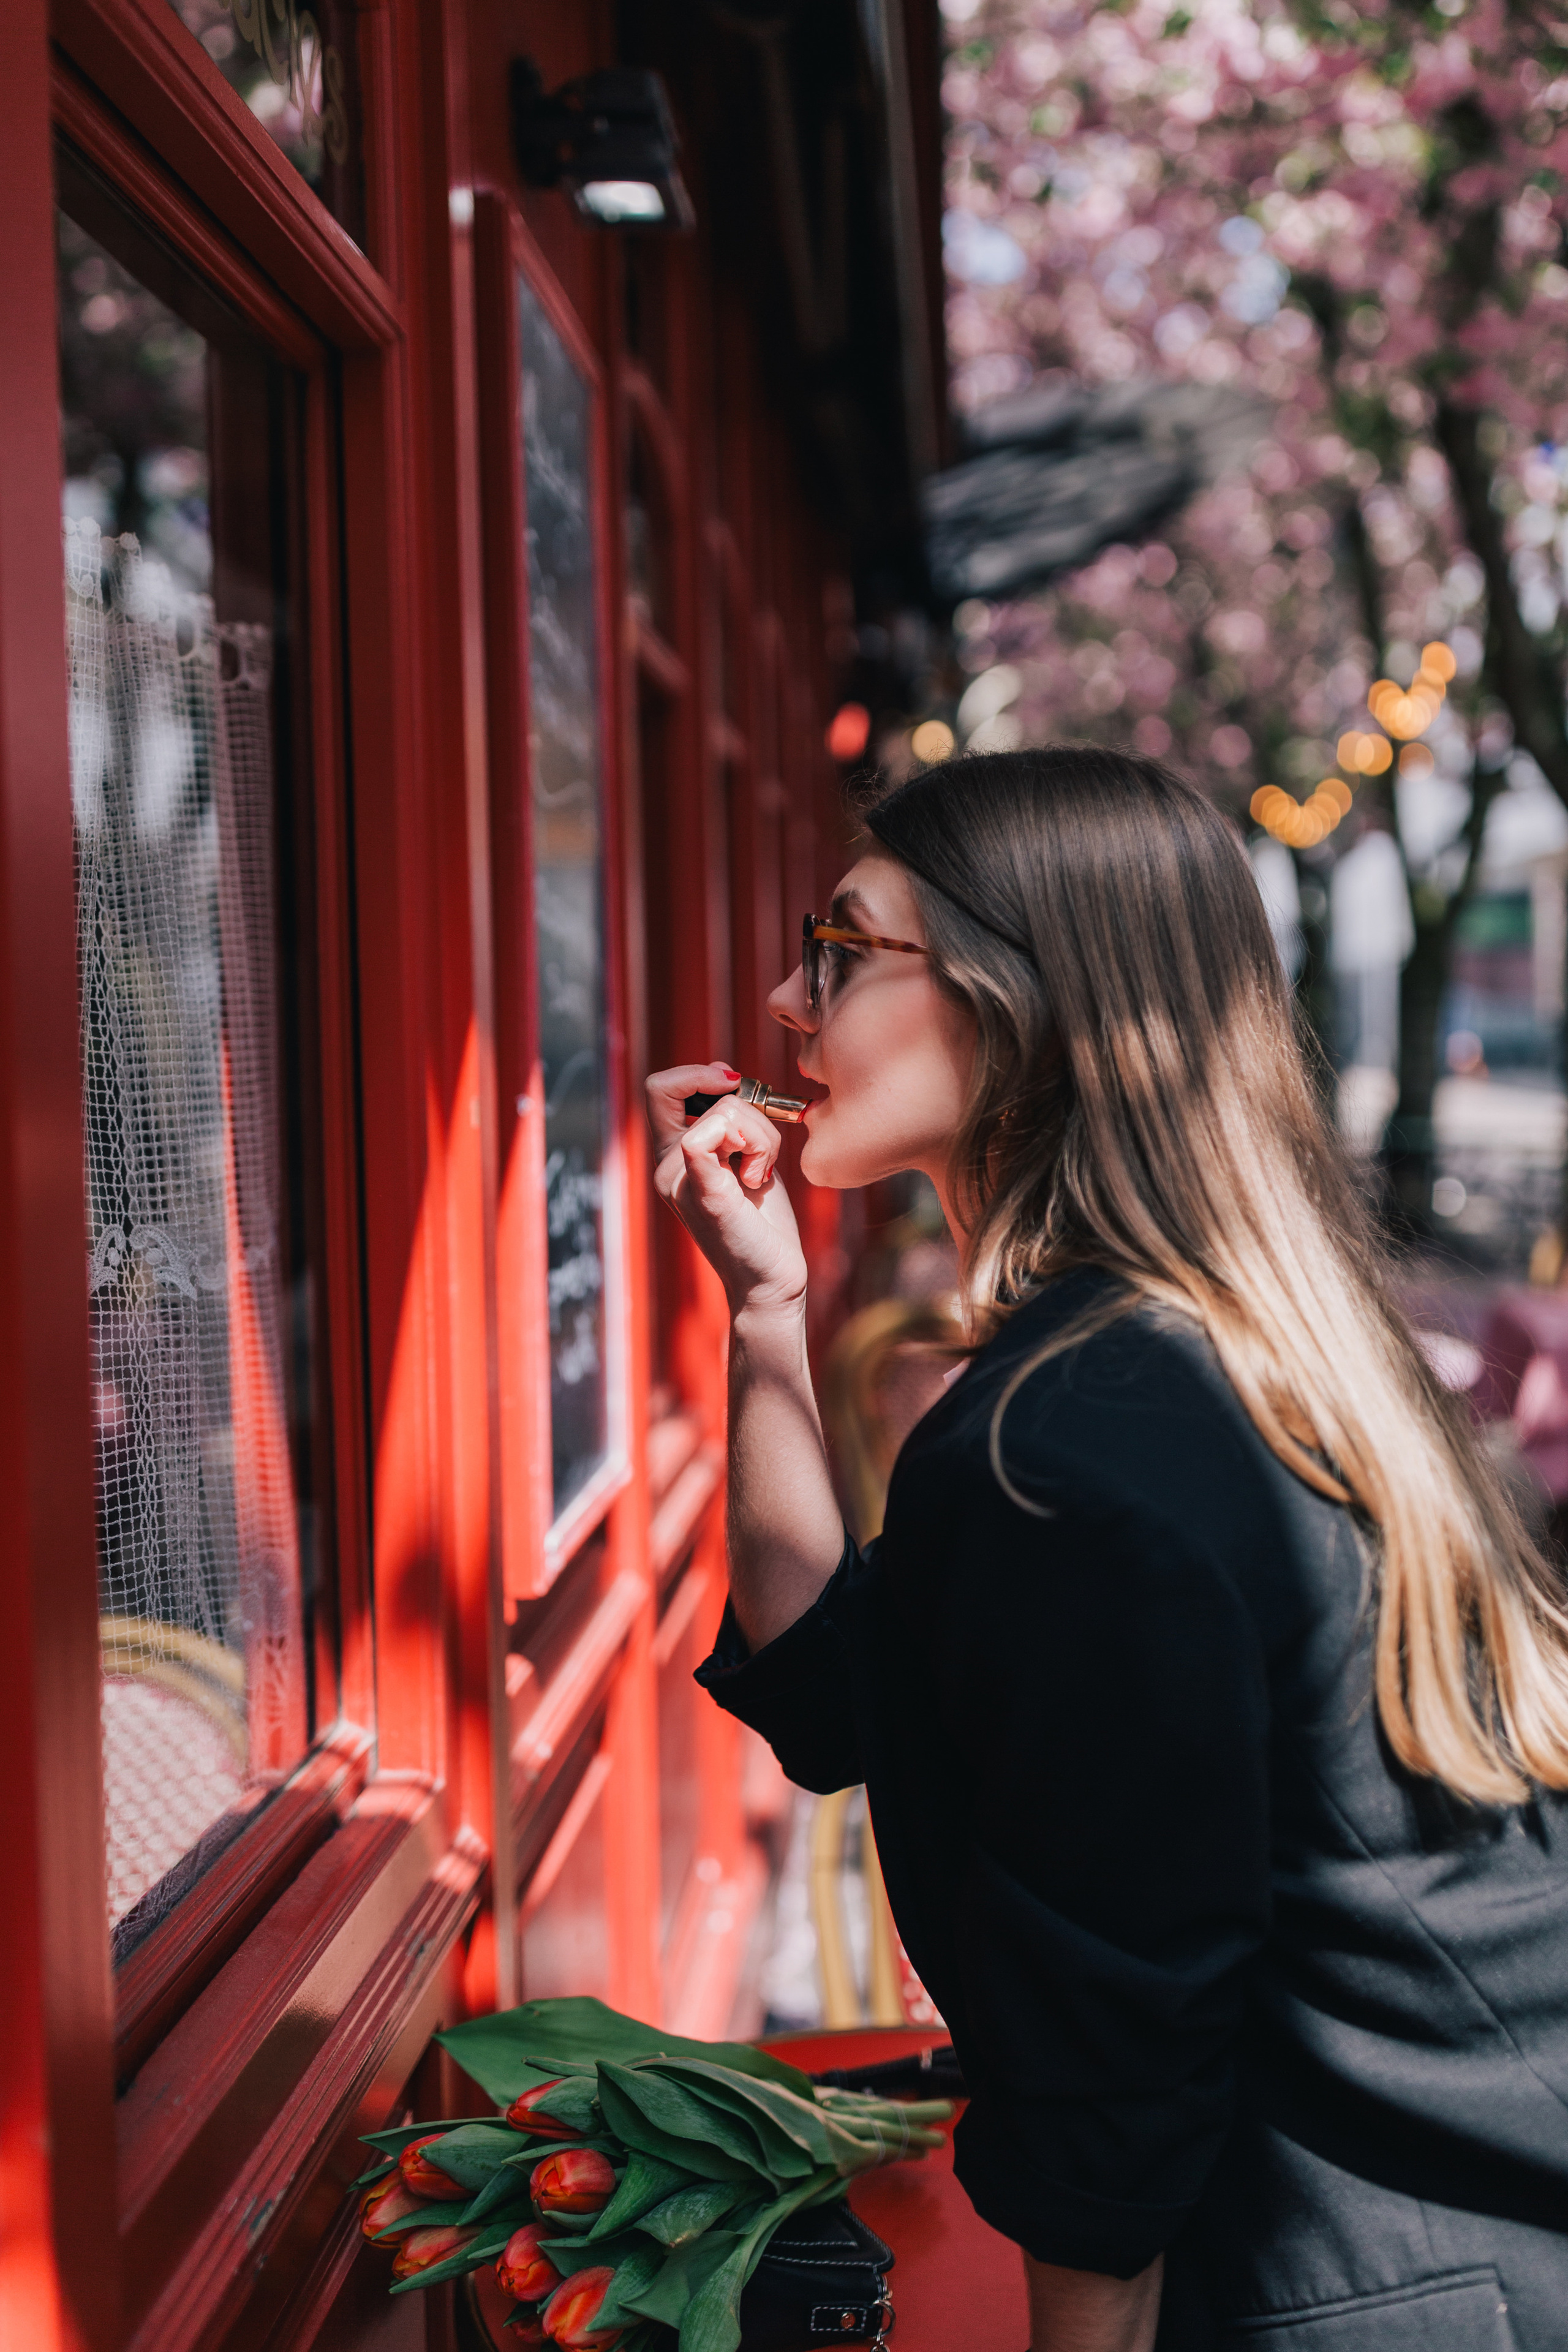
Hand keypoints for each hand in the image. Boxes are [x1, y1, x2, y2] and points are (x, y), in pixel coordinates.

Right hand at [646, 1063, 807, 1317]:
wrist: (771, 1278)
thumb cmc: (762, 1221)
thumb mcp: (745, 1157)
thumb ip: (731, 1122)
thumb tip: (730, 1078)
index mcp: (671, 1154)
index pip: (659, 1087)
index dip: (697, 1073)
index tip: (735, 1085)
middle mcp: (666, 1166)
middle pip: (701, 1093)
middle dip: (743, 1104)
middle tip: (759, 1143)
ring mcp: (680, 1181)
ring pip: (727, 1111)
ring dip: (764, 1135)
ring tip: (761, 1175)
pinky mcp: (703, 1195)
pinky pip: (704, 1141)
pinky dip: (750, 1147)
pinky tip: (757, 1179)